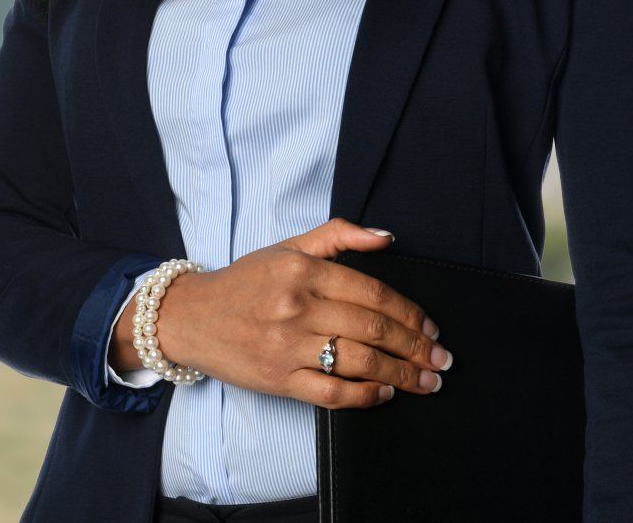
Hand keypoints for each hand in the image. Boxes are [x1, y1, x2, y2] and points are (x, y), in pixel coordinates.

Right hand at [137, 218, 453, 407]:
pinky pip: (331, 393)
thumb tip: (387, 237)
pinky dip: (364, 396)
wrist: (190, 317)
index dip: (410, 312)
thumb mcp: (289, 246)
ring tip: (426, 382)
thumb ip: (340, 235)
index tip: (431, 327)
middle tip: (441, 359)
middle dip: (416, 347)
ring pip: (359, 362)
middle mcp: (297, 307)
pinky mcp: (278, 380)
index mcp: (304, 271)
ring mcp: (288, 346)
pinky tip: (385, 393)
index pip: (373, 293)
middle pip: (373, 329)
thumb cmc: (245, 281)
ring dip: (402, 374)